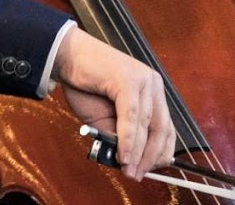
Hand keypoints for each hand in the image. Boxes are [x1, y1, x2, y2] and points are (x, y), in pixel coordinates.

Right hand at [54, 27, 174, 180]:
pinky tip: (123, 154)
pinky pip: (131, 116)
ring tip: (128, 170)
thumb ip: (119, 136)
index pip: (166, 128)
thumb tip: (128, 160)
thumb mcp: (105, 119)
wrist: (67, 58)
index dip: (160, 153)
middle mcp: (153, 85)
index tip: (149, 171)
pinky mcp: (128, 80)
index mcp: (153, 92)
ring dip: (137, 152)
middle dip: (149, 157)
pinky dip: (128, 139)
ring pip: (146, 125)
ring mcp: (142, 80)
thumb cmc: (86, 86)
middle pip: (161, 128)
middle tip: (137, 175)